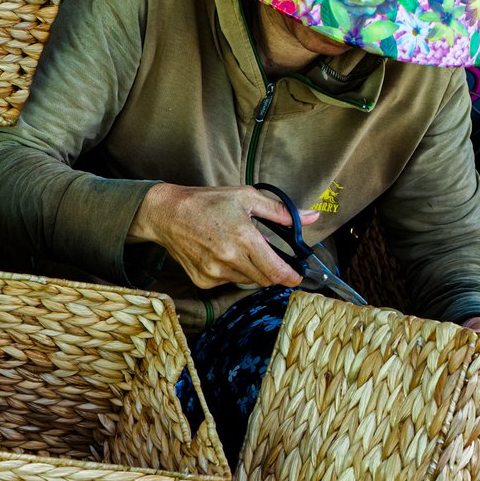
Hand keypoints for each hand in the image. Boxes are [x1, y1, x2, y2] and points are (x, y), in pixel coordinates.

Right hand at [131, 183, 311, 290]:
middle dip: (272, 271)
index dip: (291, 277)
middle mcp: (229, 259)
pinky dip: (232, 272)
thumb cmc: (207, 202)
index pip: (276, 270)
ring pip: (247, 281)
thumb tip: (311, 217)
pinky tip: (222, 255)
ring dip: (251, 270)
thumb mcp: (247, 197)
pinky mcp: (203, 280)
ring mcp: (215, 273)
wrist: (168, 214)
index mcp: (244, 238)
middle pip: (264, 279)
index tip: (297, 277)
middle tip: (268, 256)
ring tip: (239, 249)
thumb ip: (281, 212)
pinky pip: (228, 282)